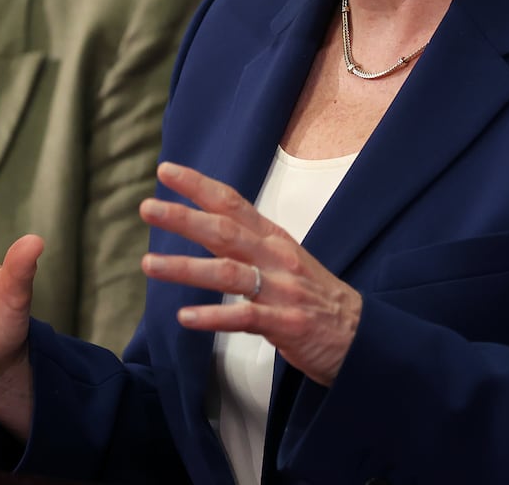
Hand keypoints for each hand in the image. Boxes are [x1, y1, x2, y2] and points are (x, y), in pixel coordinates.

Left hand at [139, 162, 361, 386]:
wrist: (361, 337)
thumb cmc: (314, 297)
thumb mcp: (284, 260)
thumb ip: (249, 244)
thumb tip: (206, 226)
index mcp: (273, 239)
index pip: (232, 202)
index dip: (198, 185)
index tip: (166, 170)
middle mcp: (276, 257)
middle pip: (225, 230)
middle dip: (184, 217)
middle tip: (147, 207)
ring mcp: (282, 290)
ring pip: (228, 272)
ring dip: (185, 267)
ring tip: (148, 264)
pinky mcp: (287, 324)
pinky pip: (245, 317)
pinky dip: (214, 316)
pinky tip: (185, 316)